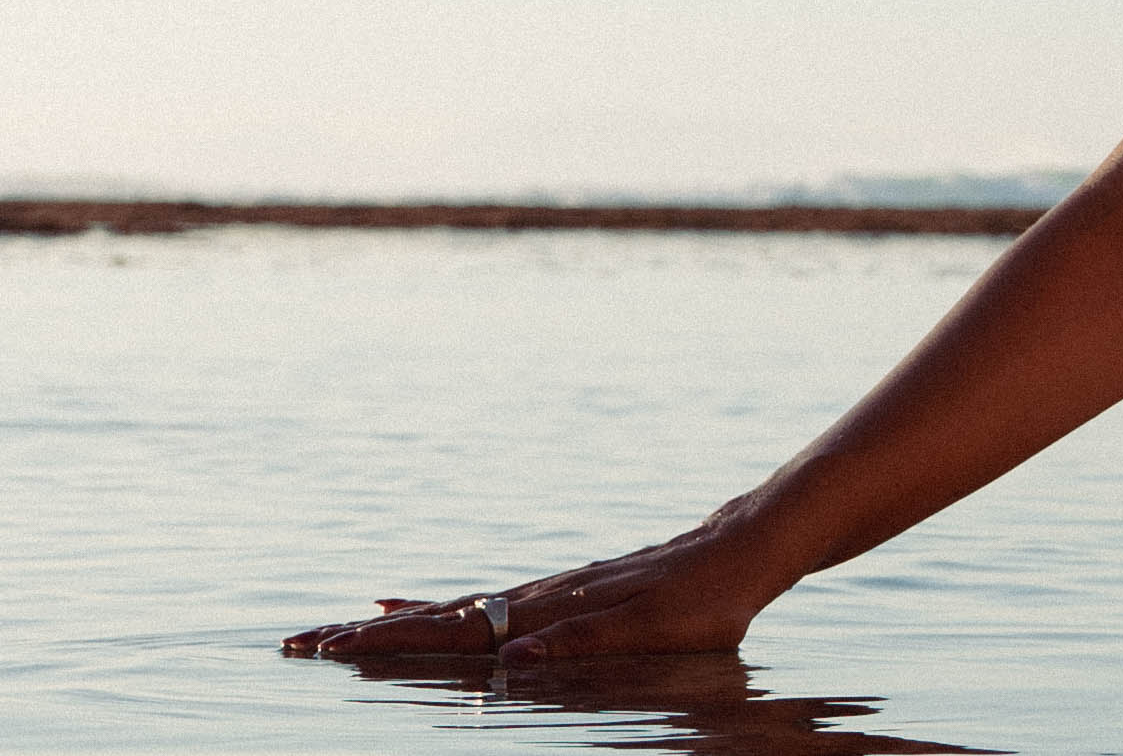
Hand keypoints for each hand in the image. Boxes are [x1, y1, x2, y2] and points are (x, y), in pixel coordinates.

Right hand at [282, 502, 784, 664]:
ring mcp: (548, 591)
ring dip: (396, 624)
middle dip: (367, 637)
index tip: (328, 648)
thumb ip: (584, 641)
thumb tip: (515, 656)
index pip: (455, 631)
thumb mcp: (652, 630)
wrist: (740, 549)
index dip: (392, 642)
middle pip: (439, 619)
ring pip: (456, 610)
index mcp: (550, 613)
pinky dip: (443, 607)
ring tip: (340, 631)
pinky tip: (423, 606)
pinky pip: (489, 603)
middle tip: (299, 643)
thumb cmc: (703, 601)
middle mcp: (538, 598)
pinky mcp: (564, 591)